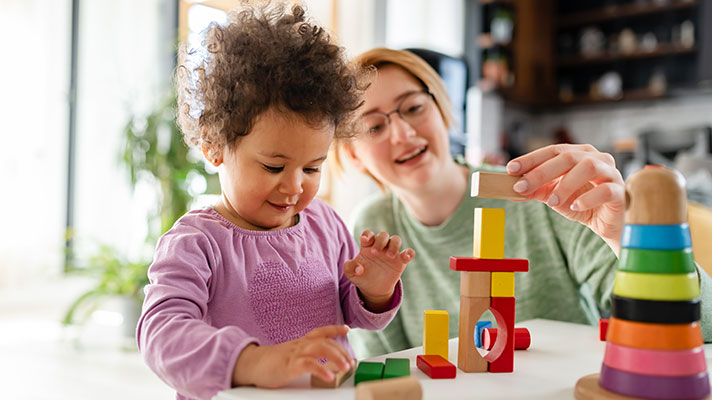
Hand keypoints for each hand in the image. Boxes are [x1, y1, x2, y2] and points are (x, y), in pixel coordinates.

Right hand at [232, 325, 353, 387]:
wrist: (249, 364)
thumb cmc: (269, 364)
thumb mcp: (289, 358)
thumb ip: (303, 360)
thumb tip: (320, 369)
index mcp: (299, 343)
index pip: (320, 332)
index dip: (333, 329)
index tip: (346, 328)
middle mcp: (299, 345)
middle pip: (325, 341)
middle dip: (341, 350)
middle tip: (350, 361)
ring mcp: (294, 353)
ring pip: (320, 348)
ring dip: (336, 357)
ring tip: (346, 366)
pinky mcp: (289, 365)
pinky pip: (308, 364)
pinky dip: (321, 370)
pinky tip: (329, 376)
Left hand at [344, 230, 414, 311]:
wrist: (372, 289)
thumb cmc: (360, 276)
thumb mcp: (350, 273)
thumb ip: (349, 267)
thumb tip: (359, 269)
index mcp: (367, 246)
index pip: (368, 234)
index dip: (367, 234)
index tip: (364, 240)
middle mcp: (380, 247)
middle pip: (383, 235)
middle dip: (380, 241)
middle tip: (375, 253)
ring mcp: (391, 253)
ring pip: (396, 240)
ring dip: (394, 245)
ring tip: (389, 256)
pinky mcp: (400, 261)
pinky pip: (408, 253)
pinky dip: (409, 252)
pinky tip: (406, 256)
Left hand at [506, 144, 624, 255]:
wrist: (607, 224)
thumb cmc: (581, 204)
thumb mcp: (554, 196)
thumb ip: (536, 190)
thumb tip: (513, 188)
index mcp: (579, 154)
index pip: (552, 151)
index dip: (531, 159)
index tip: (511, 169)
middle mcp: (596, 158)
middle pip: (567, 157)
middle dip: (541, 172)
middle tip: (521, 187)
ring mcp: (611, 173)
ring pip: (588, 168)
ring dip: (565, 184)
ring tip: (551, 201)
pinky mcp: (620, 192)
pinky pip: (605, 190)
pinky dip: (587, 198)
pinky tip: (574, 207)